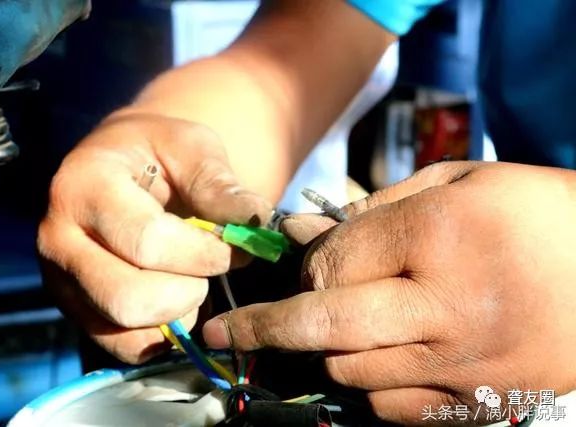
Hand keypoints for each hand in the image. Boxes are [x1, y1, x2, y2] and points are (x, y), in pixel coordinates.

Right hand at [38, 108, 271, 362]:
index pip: (147, 241)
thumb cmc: (156, 152)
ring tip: (195, 283)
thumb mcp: (190, 147)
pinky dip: (160, 336)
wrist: (120, 166)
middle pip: (129, 298)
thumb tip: (256, 221)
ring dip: (177, 316)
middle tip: (210, 270)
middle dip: (188, 292)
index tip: (233, 247)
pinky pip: (120, 345)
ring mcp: (61, 279)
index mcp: (84, 186)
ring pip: (124, 328)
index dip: (202, 253)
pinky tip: (178, 303)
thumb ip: (219, 183)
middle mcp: (58, 237)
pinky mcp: (73, 308)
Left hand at [203, 161, 575, 423]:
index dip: (304, 263)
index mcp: (441, 236)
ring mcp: (462, 364)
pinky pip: (393, 409)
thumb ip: (377, 207)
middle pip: (325, 325)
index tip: (297, 262)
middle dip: (260, 330)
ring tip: (307, 336)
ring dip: (319, 353)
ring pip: (351, 373)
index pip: (332, 262)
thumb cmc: (540, 213)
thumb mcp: (461, 182)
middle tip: (220, 335)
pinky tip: (364, 363)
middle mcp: (446, 307)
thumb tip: (305, 230)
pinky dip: (364, 388)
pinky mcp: (479, 404)